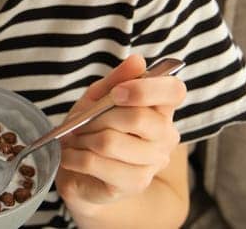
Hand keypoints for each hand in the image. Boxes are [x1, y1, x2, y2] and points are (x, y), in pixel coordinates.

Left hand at [54, 54, 184, 210]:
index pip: (174, 91)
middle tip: (82, 121)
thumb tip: (138, 61)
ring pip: (111, 142)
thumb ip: (116, 79)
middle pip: (138, 118)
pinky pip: (96, 163)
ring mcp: (153, 162)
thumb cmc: (93, 129)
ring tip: (76, 139)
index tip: (117, 93)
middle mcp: (166, 136)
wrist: (81, 171)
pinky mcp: (135, 183)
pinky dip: (75, 157)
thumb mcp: (98, 98)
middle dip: (98, 117)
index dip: (145, 88)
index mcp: (162, 109)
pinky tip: (71, 156)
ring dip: (84, 137)